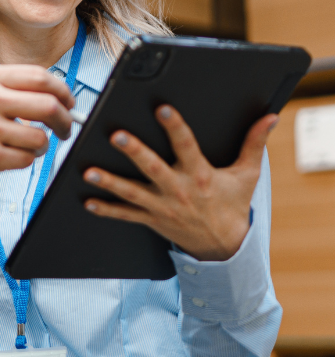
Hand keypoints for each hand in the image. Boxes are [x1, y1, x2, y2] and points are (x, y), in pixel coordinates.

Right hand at [0, 65, 75, 191]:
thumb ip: (7, 89)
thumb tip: (52, 96)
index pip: (38, 76)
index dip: (61, 90)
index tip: (67, 101)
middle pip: (48, 104)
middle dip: (65, 120)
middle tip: (65, 128)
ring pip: (40, 137)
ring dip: (39, 146)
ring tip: (21, 147)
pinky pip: (26, 159)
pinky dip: (22, 161)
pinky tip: (4, 157)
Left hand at [82, 106, 278, 259]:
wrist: (225, 247)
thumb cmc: (232, 205)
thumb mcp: (247, 175)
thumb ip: (254, 144)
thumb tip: (270, 117)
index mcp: (200, 175)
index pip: (187, 146)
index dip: (176, 127)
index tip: (163, 109)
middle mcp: (178, 190)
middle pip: (153, 167)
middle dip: (134, 152)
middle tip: (116, 136)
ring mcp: (162, 206)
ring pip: (132, 192)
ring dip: (110, 182)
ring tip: (88, 171)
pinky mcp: (151, 220)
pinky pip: (125, 215)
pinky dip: (106, 209)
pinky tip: (87, 201)